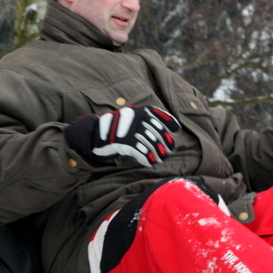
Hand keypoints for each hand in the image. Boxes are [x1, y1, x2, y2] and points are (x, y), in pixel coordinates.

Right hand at [65, 105, 180, 167]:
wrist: (96, 136)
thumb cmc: (119, 129)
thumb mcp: (134, 120)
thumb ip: (151, 121)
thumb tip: (176, 129)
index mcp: (139, 110)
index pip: (159, 116)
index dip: (169, 126)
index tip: (175, 135)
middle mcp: (135, 117)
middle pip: (156, 131)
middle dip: (164, 143)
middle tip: (167, 152)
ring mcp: (128, 129)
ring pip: (149, 142)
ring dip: (156, 153)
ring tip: (159, 159)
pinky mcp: (123, 142)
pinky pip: (139, 151)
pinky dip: (146, 158)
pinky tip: (149, 163)